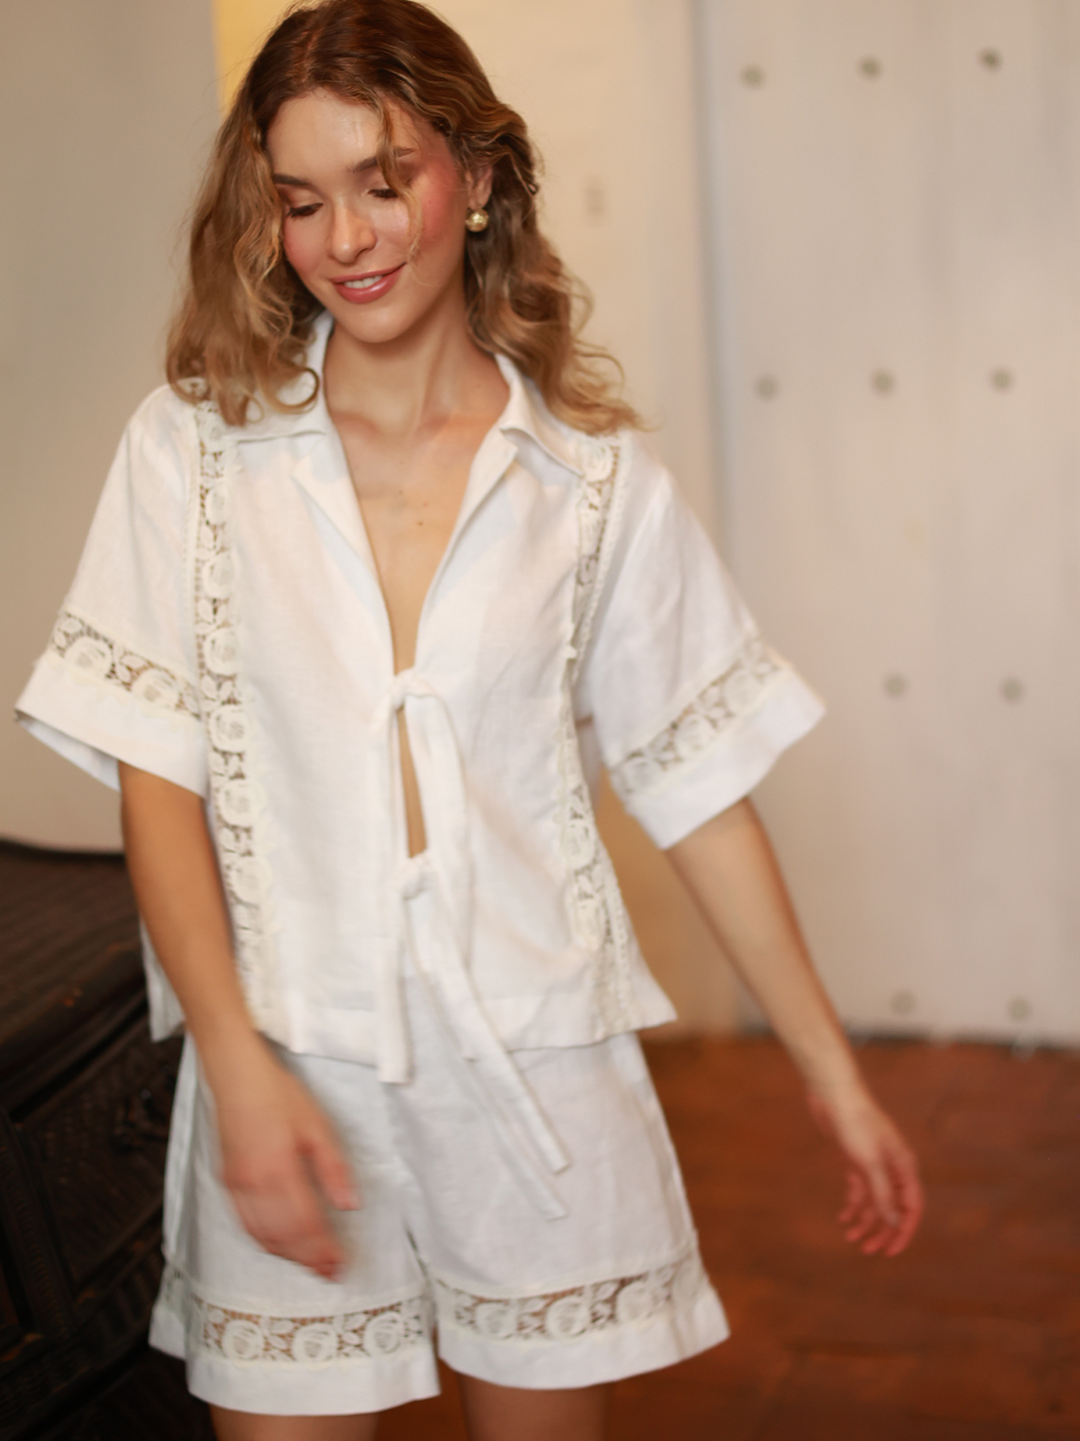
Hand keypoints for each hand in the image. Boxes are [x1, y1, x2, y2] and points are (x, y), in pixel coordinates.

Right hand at [208, 1038, 359, 1279]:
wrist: (237, 1076)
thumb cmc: (279, 1095)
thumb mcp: (317, 1126)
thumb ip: (334, 1169)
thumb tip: (350, 1205)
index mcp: (279, 1170)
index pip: (305, 1225)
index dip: (323, 1250)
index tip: (341, 1264)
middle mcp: (253, 1184)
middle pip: (283, 1238)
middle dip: (308, 1260)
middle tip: (330, 1273)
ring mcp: (236, 1186)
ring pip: (262, 1236)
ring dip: (288, 1256)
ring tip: (310, 1264)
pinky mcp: (227, 1182)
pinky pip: (245, 1225)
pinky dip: (265, 1242)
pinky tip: (280, 1244)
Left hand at [807, 1083, 922, 1256]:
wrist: (833, 1094)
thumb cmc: (855, 1123)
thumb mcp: (869, 1161)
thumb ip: (882, 1192)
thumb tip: (894, 1222)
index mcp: (903, 1166)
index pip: (911, 1207)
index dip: (903, 1231)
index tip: (890, 1252)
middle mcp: (892, 1166)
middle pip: (892, 1207)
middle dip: (882, 1230)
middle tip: (867, 1250)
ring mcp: (873, 1163)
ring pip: (874, 1200)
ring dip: (864, 1220)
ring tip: (850, 1237)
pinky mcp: (855, 1159)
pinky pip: (858, 1189)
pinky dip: (852, 1204)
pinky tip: (843, 1217)